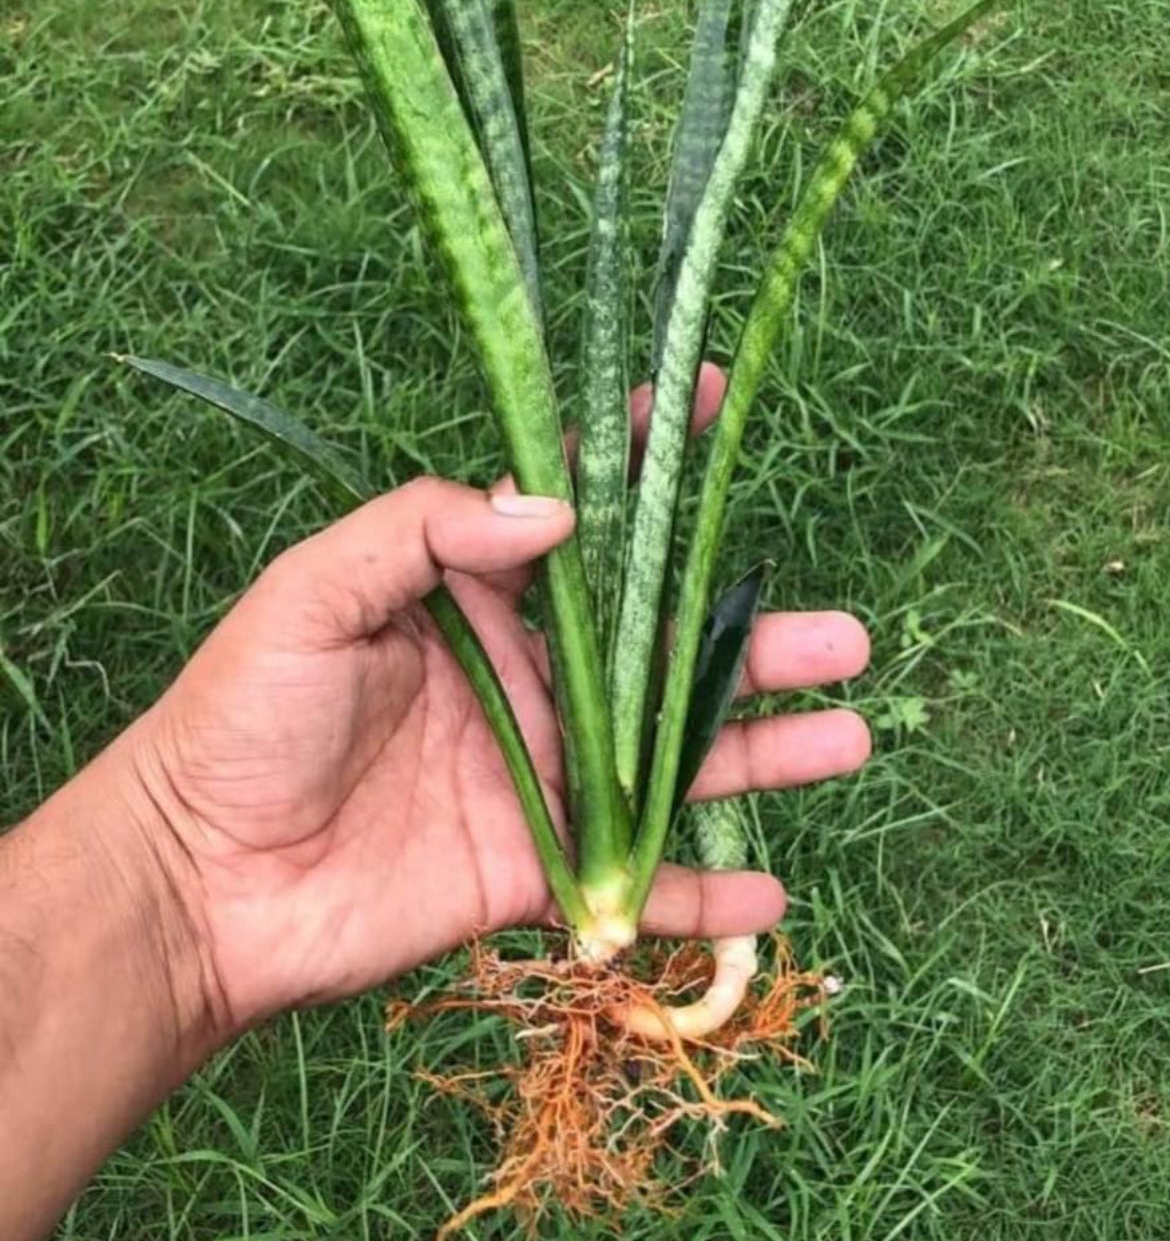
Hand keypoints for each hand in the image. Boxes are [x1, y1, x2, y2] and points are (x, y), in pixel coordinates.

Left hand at [124, 365, 869, 1041]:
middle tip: (843, 634)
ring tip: (850, 730)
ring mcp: (539, 777)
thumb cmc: (237, 716)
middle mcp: (529, 678)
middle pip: (663, 648)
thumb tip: (558, 510)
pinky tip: (772, 896)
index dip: (645, 460)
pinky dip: (701, 895)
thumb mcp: (314, 591)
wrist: (194, 881)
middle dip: (754, 636)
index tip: (710, 399)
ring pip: (675, 758)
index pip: (581, 516)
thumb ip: (427, 531)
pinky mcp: (533, 873)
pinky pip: (634, 882)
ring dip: (764, 748)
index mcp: (476, 595)